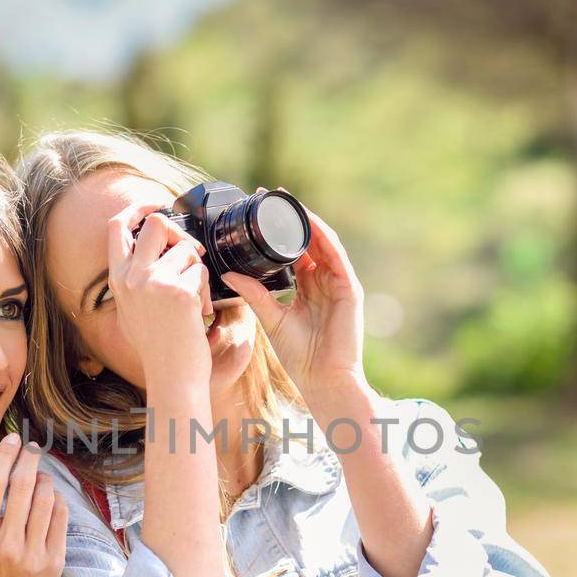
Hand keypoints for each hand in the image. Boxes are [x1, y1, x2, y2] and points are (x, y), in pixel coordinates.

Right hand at [0, 434, 67, 576]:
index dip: (5, 457)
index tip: (12, 440)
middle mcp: (7, 546)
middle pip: (23, 487)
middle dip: (29, 459)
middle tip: (32, 446)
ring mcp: (34, 554)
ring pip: (45, 500)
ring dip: (44, 478)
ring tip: (38, 474)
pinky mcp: (55, 560)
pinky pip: (61, 517)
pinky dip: (57, 499)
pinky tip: (50, 496)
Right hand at [105, 206, 213, 383]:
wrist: (172, 376)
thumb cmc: (158, 347)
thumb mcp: (132, 310)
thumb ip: (135, 279)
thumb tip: (150, 247)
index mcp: (118, 280)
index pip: (115, 227)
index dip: (136, 208)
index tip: (154, 205)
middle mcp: (132, 278)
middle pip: (156, 223)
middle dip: (179, 232)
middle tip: (189, 254)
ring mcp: (155, 283)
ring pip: (186, 250)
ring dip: (196, 270)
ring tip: (191, 300)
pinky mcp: (179, 292)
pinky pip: (201, 272)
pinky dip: (204, 291)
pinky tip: (197, 314)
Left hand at [222, 203, 365, 402]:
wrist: (324, 380)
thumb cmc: (301, 357)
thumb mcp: (271, 318)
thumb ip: (253, 294)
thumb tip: (227, 274)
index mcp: (307, 289)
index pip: (293, 252)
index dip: (277, 232)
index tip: (258, 211)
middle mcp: (324, 282)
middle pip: (309, 241)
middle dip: (291, 218)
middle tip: (270, 195)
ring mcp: (338, 284)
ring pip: (323, 242)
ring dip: (306, 220)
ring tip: (287, 201)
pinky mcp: (349, 289)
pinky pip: (336, 255)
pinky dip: (323, 236)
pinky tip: (308, 222)